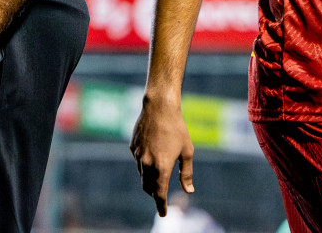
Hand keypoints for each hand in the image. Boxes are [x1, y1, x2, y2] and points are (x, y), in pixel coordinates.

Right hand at [130, 95, 195, 215]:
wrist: (159, 108)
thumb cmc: (177, 129)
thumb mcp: (187, 152)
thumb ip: (186, 173)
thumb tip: (189, 190)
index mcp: (161, 167)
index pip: (160, 193)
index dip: (161, 205)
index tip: (163, 213)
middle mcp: (147, 163)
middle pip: (148, 187)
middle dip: (154, 194)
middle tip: (161, 197)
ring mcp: (137, 155)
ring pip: (142, 175)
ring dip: (149, 180)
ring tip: (159, 177)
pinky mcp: (132, 146)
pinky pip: (138, 162)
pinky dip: (144, 166)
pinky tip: (153, 157)